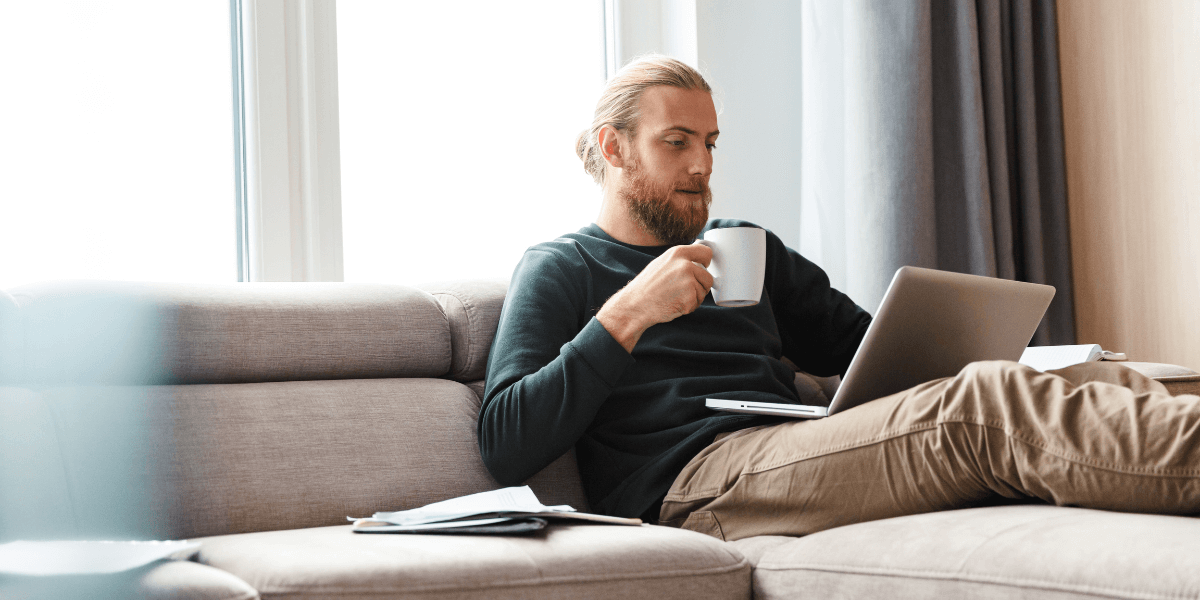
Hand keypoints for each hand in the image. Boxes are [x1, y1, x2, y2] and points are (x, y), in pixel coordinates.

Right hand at [596, 243, 713, 352]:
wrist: (635, 305)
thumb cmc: (647, 286)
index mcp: (678, 253)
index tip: (703, 267)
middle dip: (700, 286)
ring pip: (703, 291)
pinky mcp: (689, 298)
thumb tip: (699, 255)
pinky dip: (688, 307)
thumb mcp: (662, 263)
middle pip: (708, 277)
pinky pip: (697, 303)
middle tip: (682, 290)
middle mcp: (685, 265)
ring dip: (694, 297)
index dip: (706, 262)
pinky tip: (673, 304)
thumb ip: (680, 259)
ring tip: (675, 297)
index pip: (706, 252)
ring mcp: (688, 282)